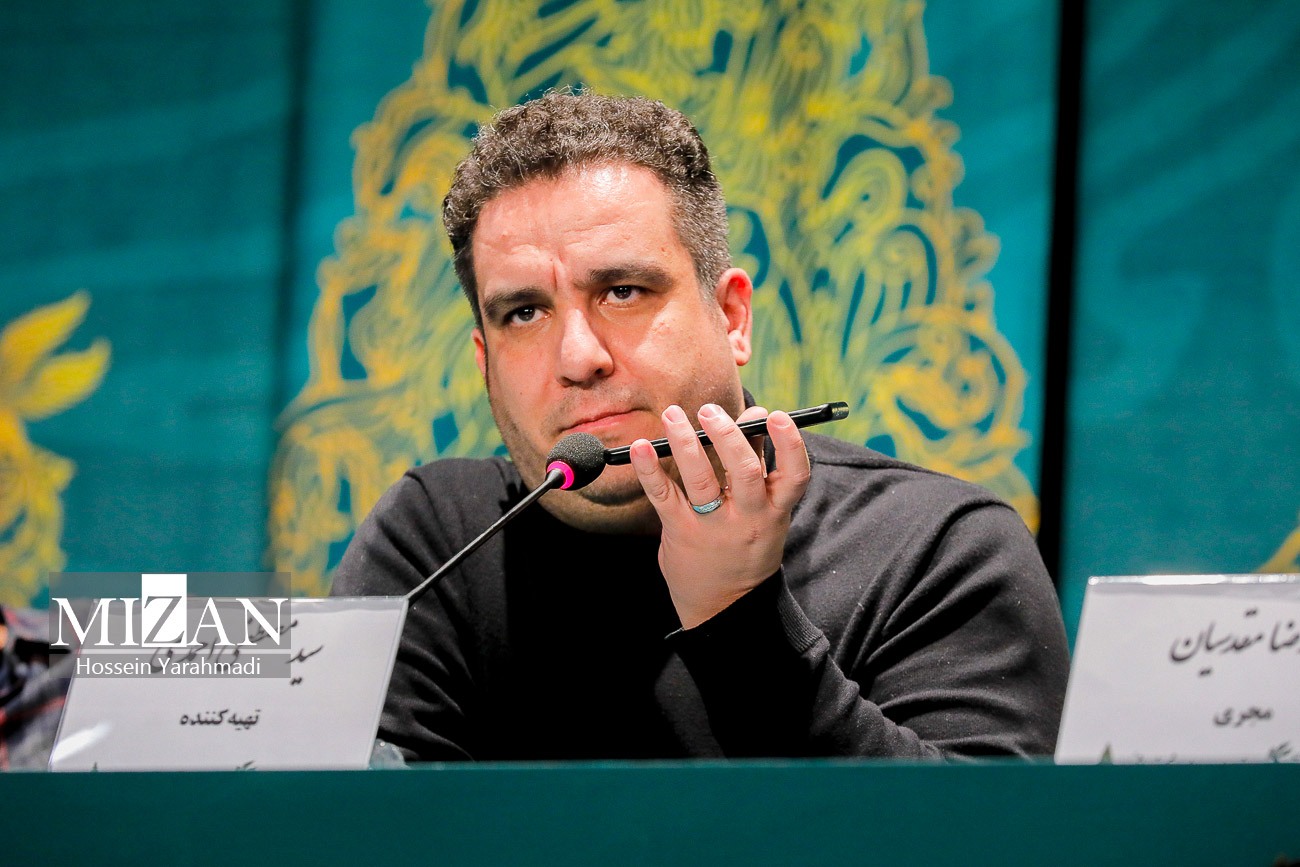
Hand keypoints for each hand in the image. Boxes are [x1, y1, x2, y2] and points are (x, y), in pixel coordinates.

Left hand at [629, 402, 811, 628]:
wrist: (724, 606)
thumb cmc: (746, 547)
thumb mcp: (766, 513)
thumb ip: (759, 464)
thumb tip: (758, 416)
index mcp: (774, 511)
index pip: (794, 475)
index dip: (789, 444)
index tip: (776, 416)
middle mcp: (747, 518)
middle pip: (742, 471)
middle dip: (726, 435)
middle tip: (710, 411)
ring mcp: (712, 526)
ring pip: (701, 479)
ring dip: (685, 442)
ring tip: (674, 416)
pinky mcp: (680, 531)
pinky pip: (663, 496)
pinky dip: (650, 469)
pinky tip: (640, 447)